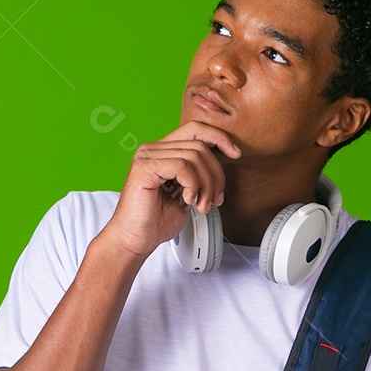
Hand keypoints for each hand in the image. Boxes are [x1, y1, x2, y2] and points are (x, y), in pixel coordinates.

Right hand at [100, 122, 240, 259]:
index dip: (219, 137)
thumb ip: (200, 174)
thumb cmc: (157, 221)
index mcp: (163, 151)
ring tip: (202, 205)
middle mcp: (153, 149)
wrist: (135, 240)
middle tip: (215, 199)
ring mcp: (147, 156)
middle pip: (200, 145)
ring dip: (206, 185)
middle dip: (216, 174)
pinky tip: (187, 201)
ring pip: (194, 156)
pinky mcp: (144, 167)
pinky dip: (192, 185)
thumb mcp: (187, 193)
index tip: (235, 154)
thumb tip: (224, 159)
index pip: (195, 130)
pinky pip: (182, 166)